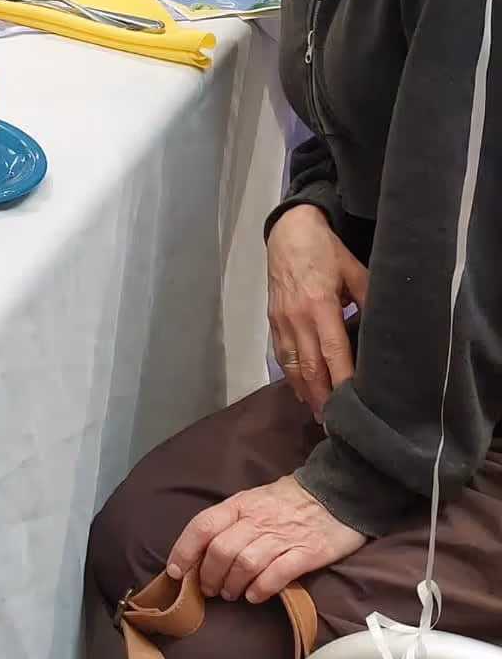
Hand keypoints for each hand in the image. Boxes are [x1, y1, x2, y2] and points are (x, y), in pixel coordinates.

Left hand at [167, 473, 364, 602]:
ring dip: (232, 583)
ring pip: (245, 563)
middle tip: (209, 590)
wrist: (336, 494)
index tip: (175, 571)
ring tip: (231, 594)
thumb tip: (204, 548)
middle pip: (221, 549)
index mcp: (239, 504)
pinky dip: (262, 588)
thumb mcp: (254, 500)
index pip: (202, 525)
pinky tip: (255, 596)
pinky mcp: (307, 553)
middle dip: (209, 574)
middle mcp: (256, 519)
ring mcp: (282, 536)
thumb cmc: (289, 500)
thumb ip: (232, 520)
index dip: (184, 549)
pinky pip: (278, 573)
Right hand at [267, 203, 368, 414]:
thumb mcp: (355, 271)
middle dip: (323, 397)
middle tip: (337, 425)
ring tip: (320, 416)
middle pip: (310, 366)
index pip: (333, 352)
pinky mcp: (272, 319)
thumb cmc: (326, 251)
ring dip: (305, 392)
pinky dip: (290, 376)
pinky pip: (281, 354)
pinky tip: (302, 392)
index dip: (342, 381)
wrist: (288, 232)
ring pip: (292, 364)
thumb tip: (385, 332)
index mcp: (319, 305)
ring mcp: (281, 319)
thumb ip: (369, 301)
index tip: (353, 406)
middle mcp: (297, 317)